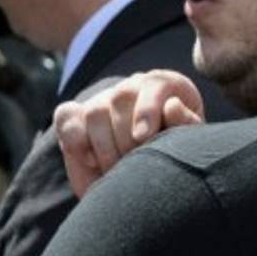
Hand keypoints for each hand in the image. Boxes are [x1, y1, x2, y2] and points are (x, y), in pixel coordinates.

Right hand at [53, 69, 204, 197]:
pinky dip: (74, 137)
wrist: (151, 168)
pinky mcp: (78, 115)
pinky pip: (66, 116)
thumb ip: (186, 123)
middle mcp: (132, 87)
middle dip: (126, 140)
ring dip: (104, 147)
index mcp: (164, 85)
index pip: (153, 86)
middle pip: (120, 99)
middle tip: (134, 167)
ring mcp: (103, 99)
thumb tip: (172, 105)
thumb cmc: (177, 149)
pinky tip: (90, 159)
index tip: (143, 137)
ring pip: (94, 111)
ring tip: (117, 170)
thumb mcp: (189, 138)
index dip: (146, 110)